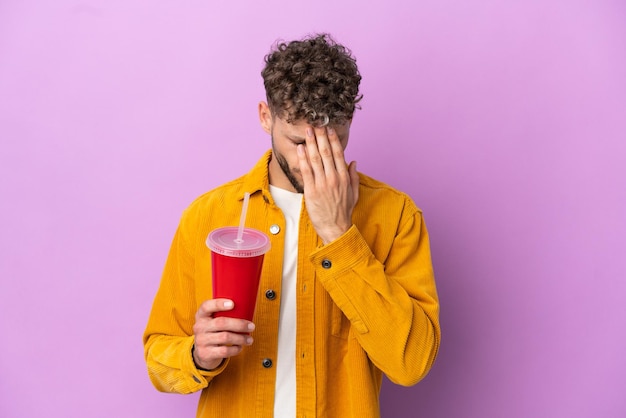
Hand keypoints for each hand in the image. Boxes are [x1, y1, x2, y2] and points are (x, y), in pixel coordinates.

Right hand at [192, 299, 254, 369]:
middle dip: (239, 324)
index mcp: (201, 315)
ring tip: (249, 339)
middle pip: (221, 323)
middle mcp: (199, 327)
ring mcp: (201, 341)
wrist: (202, 352)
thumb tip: (247, 309)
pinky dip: (235, 349)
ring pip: (225, 337)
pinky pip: (224, 351)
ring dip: (241, 338)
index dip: (219, 304)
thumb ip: (223, 314)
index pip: (206, 306)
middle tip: (251, 326)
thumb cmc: (213, 331)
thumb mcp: (213, 320)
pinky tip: (239, 347)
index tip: (233, 304)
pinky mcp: (205, 353)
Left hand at [297, 126, 358, 243]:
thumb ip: (353, 176)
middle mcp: (334, 178)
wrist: (335, 228)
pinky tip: (301, 148)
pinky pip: (306, 171)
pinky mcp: (311, 191)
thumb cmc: (343, 212)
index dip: (332, 140)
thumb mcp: (354, 193)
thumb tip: (353, 161)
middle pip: (326, 153)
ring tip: (307, 131)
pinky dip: (303, 158)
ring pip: (315, 159)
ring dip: (311, 143)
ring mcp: (322, 184)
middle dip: (320, 137)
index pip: (338, 154)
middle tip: (315, 124)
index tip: (328, 129)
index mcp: (344, 177)